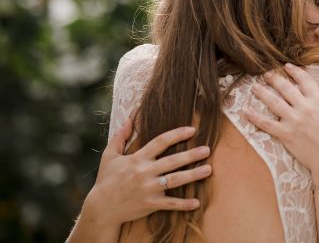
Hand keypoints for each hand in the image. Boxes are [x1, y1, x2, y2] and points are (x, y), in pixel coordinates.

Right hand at [84, 119, 211, 226]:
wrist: (101, 208)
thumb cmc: (107, 180)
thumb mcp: (109, 155)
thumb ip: (120, 137)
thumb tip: (130, 118)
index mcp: (137, 159)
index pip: (160, 142)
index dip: (176, 135)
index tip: (192, 130)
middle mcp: (145, 172)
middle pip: (172, 161)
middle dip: (191, 155)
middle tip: (207, 149)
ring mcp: (148, 189)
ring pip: (175, 181)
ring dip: (193, 175)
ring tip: (208, 170)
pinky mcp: (150, 204)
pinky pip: (170, 204)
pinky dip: (184, 205)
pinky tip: (197, 202)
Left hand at [244, 63, 318, 183]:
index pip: (305, 81)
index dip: (295, 72)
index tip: (287, 66)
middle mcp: (304, 108)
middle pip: (286, 89)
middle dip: (275, 79)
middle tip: (266, 74)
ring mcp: (293, 121)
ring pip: (274, 103)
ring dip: (262, 93)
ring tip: (253, 87)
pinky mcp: (285, 135)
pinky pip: (266, 124)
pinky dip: (255, 117)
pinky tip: (245, 111)